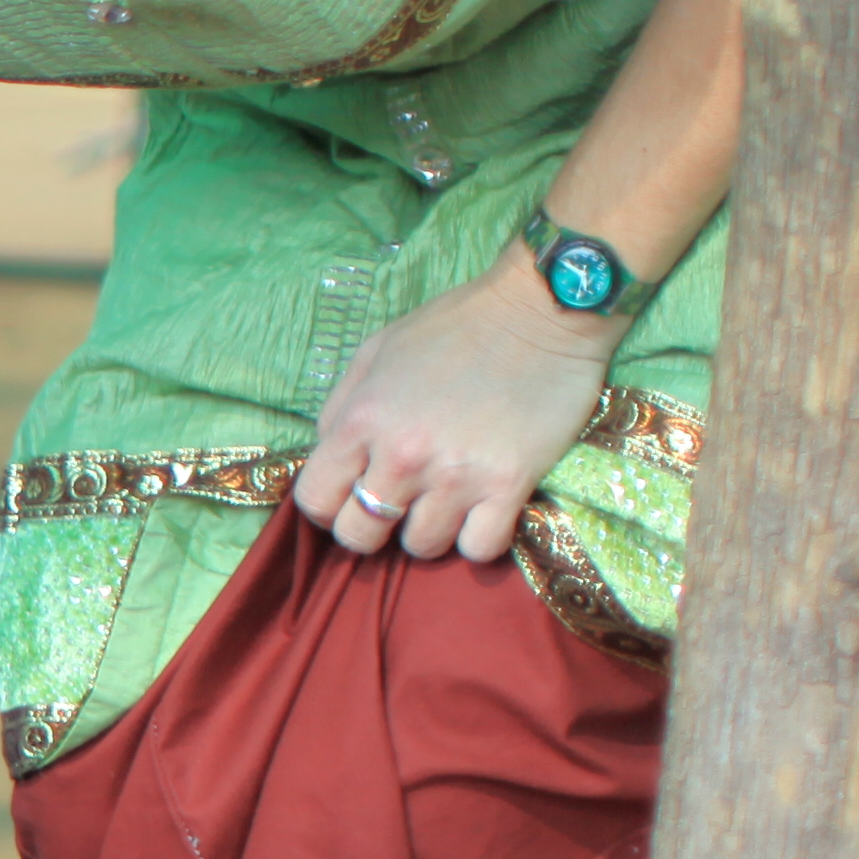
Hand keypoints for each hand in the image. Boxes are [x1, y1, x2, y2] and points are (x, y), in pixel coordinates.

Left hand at [294, 265, 615, 566]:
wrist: (542, 309)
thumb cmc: (456, 325)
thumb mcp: (378, 352)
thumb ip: (342, 408)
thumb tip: (327, 458)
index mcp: (362, 420)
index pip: (315, 502)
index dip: (329, 507)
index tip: (353, 494)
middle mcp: (403, 455)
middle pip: (361, 537)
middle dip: (375, 526)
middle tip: (402, 501)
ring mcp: (456, 475)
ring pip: (422, 547)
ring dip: (432, 528)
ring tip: (449, 496)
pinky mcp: (510, 485)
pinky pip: (479, 549)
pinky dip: (480, 538)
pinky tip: (486, 509)